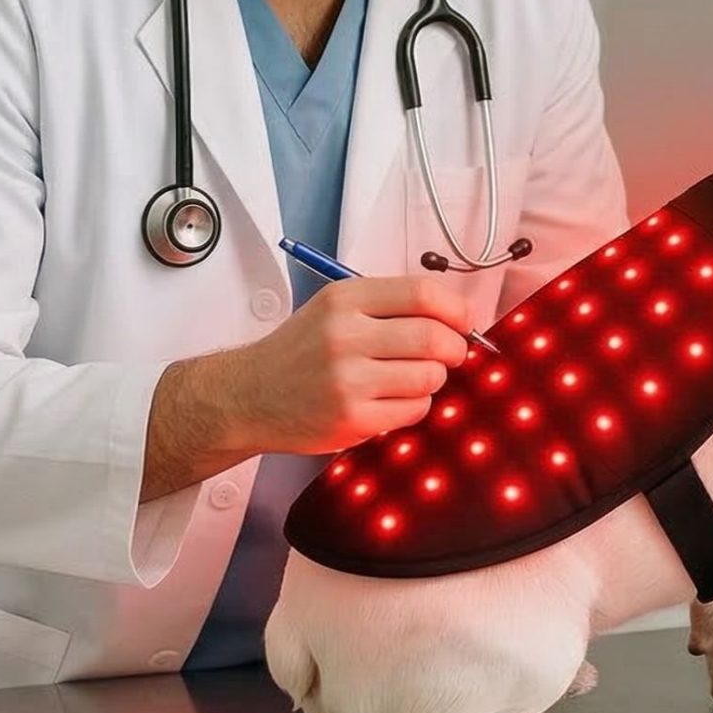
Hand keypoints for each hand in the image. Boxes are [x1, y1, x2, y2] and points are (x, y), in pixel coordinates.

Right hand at [193, 276, 470, 456]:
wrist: (248, 395)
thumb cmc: (301, 351)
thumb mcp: (334, 309)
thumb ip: (389, 306)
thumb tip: (457, 316)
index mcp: (345, 299)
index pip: (422, 294)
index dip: (456, 309)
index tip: (464, 321)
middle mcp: (345, 335)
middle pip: (433, 337)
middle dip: (455, 348)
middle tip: (450, 354)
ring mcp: (347, 380)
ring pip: (429, 377)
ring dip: (433, 379)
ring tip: (412, 378)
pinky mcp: (351, 419)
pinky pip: (414, 410)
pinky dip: (415, 406)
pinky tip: (392, 401)